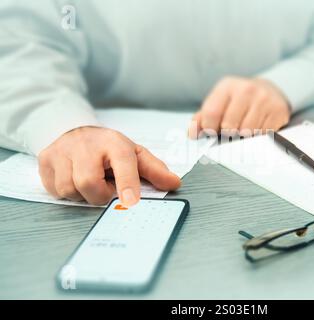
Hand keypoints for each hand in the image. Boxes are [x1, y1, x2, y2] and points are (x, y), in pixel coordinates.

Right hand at [38, 127, 180, 205]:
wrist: (76, 131)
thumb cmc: (109, 148)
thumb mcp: (134, 154)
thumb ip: (154, 170)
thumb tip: (174, 183)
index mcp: (114, 143)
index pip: (122, 162)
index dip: (127, 182)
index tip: (131, 202)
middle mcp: (86, 144)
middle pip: (88, 183)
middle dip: (99, 194)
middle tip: (105, 185)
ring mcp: (62, 151)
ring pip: (68, 190)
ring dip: (83, 194)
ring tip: (91, 180)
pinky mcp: (45, 160)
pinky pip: (54, 190)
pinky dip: (67, 192)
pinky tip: (74, 179)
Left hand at [188, 77, 290, 137]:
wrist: (269, 91)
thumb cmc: (239, 101)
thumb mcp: (219, 102)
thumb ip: (202, 118)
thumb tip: (192, 133)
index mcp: (227, 86)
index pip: (211, 113)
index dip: (209, 128)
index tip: (212, 131)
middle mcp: (247, 89)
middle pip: (230, 126)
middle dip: (228, 133)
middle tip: (231, 130)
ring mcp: (264, 100)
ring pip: (247, 132)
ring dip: (244, 136)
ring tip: (244, 128)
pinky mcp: (278, 111)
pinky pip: (263, 134)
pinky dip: (258, 135)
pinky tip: (258, 126)